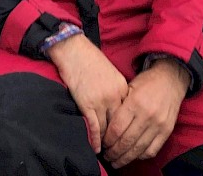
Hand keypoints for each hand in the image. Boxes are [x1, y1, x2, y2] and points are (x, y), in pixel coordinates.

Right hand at [46, 34, 128, 151]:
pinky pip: (94, 127)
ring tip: (105, 152)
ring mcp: (101, 101)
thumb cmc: (90, 60)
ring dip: (106, 142)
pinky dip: (95, 140)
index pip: (128, 115)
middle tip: (116, 150)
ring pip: (107, 129)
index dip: (126, 129)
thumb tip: (116, 110)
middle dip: (118, 139)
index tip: (124, 138)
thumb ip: (116, 92)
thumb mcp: (111, 75)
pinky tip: (95, 148)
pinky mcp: (87, 103)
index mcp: (123, 88)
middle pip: (120, 125)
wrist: (74, 50)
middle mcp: (115, 96)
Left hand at [103, 58, 189, 167]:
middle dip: (114, 152)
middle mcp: (147, 115)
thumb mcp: (129, 88)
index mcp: (135, 102)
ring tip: (117, 161)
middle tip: (107, 156)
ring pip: (138, 149)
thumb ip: (119, 107)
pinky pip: (152, 150)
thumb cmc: (147, 82)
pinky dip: (141, 156)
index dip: (107, 140)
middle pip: (126, 142)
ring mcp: (159, 124)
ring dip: (125, 158)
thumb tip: (105, 128)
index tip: (103, 144)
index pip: (117, 129)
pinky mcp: (167, 131)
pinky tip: (133, 155)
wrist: (171, 78)